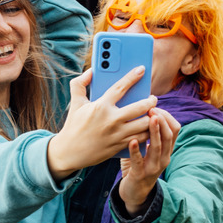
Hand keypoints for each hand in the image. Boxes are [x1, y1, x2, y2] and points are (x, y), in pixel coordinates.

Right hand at [47, 66, 156, 180]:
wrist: (69, 152)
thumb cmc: (73, 126)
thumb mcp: (75, 103)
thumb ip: (80, 84)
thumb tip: (90, 71)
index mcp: (101, 106)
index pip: (120, 87)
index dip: (133, 76)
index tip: (142, 69)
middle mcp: (111, 120)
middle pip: (140, 107)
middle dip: (151, 101)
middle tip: (152, 98)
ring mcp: (118, 134)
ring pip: (145, 124)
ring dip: (152, 117)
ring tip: (152, 113)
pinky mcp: (121, 146)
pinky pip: (141, 138)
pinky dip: (148, 131)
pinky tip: (148, 127)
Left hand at [118, 107, 179, 215]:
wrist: (135, 192)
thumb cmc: (138, 165)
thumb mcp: (147, 149)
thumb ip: (145, 133)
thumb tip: (138, 109)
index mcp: (167, 150)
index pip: (175, 129)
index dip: (167, 117)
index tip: (155, 107)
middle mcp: (164, 158)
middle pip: (169, 136)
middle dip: (162, 121)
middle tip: (152, 109)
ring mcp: (153, 167)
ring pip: (158, 147)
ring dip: (154, 131)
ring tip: (149, 118)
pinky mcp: (140, 174)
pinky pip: (139, 161)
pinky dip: (136, 150)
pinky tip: (132, 140)